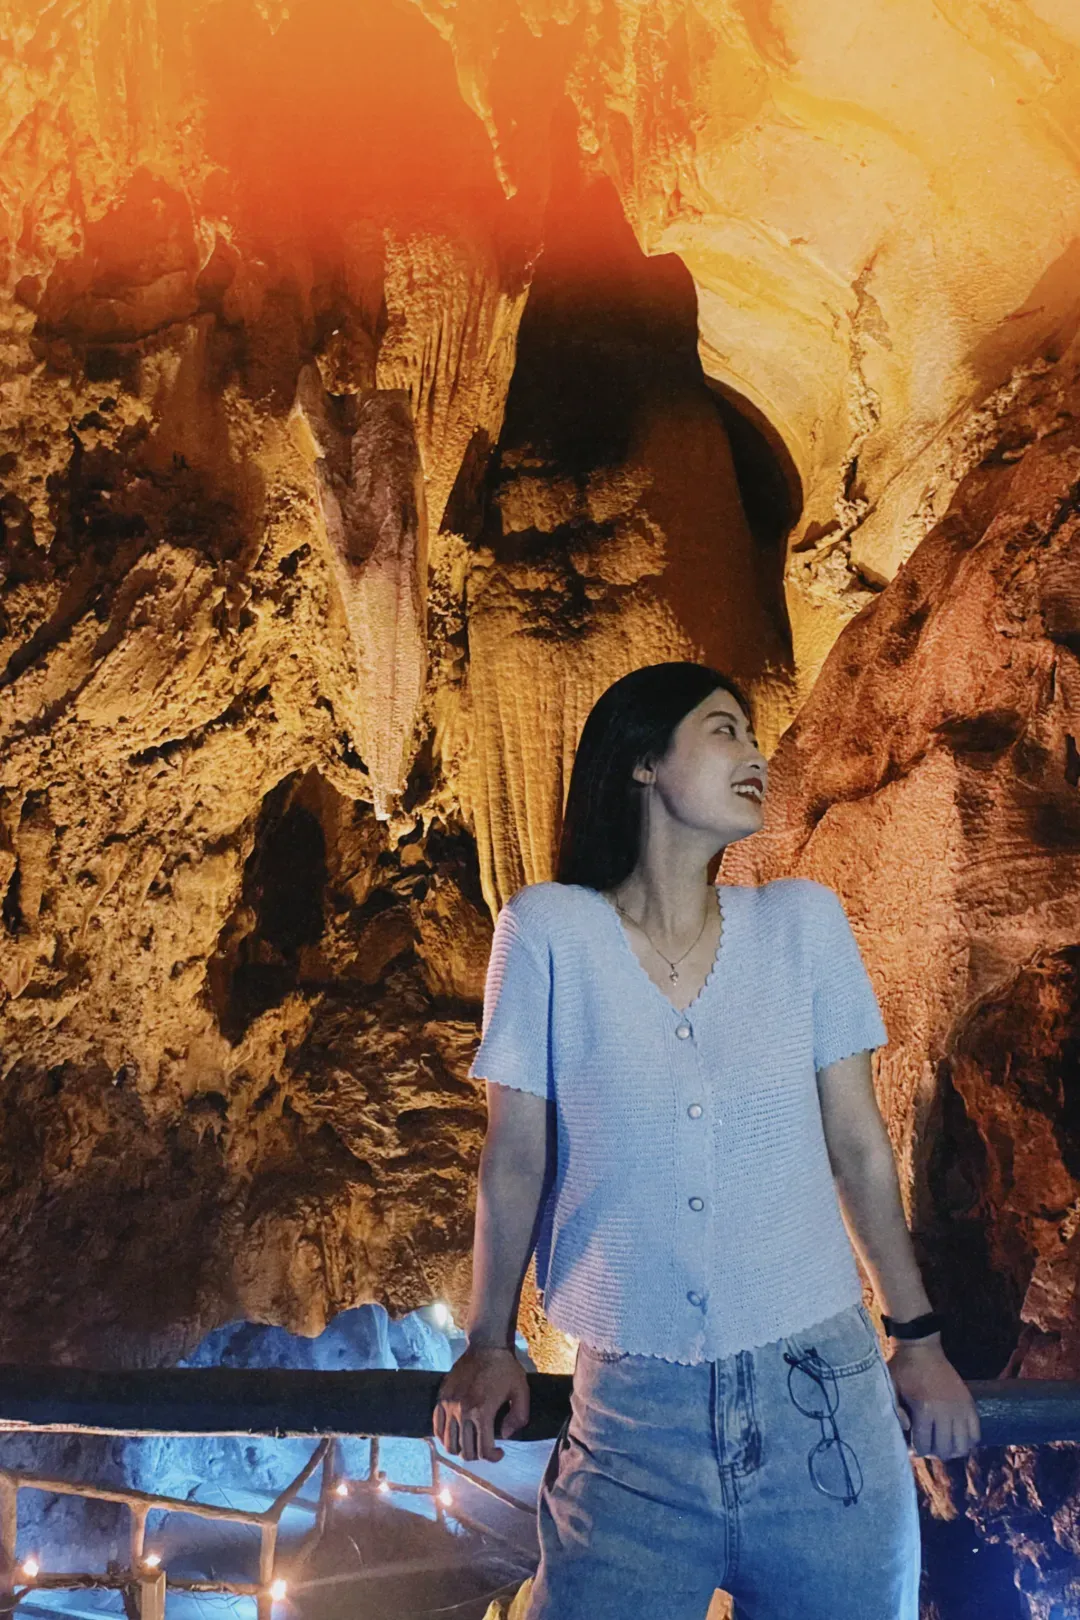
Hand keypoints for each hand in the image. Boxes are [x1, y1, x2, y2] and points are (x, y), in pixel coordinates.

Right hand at [433, 1345, 530, 1461]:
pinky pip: (437, 1427)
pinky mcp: (441, 1398)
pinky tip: (456, 1433)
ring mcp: (449, 1405)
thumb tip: (504, 1436)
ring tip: (470, 1442)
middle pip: (465, 1451)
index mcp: (482, 1411)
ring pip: (448, 1443)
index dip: (493, 1457)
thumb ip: (519, 1417)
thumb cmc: (505, 1369)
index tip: (500, 1452)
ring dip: (460, 1449)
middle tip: (485, 1447)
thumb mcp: (521, 1391)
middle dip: (477, 1455)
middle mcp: (462, 1411)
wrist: (486, 1345)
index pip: (483, 1450)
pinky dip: (444, 1436)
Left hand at [887, 1339, 980, 1457]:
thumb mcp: (891, 1388)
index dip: (915, 1451)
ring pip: (962, 1446)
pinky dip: (967, 1441)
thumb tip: (907, 1429)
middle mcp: (945, 1411)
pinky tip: (955, 1435)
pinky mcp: (969, 1404)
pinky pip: (976, 1434)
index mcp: (924, 1409)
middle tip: (926, 1445)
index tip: (910, 1446)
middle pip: (944, 1450)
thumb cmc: (903, 1369)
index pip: (924, 1446)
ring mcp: (960, 1408)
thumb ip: (895, 1411)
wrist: (921, 1347)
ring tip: (940, 1442)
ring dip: (950, 1449)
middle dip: (933, 1452)